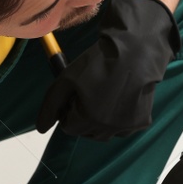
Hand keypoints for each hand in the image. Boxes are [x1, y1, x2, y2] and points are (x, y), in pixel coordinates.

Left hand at [35, 0, 179, 140]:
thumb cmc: (98, 63)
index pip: (68, 127)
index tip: (75, 94)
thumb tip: (41, 129)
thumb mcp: (65, 80)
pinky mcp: (141, 122)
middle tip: (90, 93)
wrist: (135, 51)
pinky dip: (119, 119)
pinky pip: (123, 129)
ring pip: (104, 133)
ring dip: (100, 120)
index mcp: (87, 119)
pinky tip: (121, 99)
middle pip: (86, 132)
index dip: (68, 110)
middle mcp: (107, 128)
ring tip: (105, 96)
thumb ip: (50, 106)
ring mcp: (126, 127)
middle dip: (83, 117)